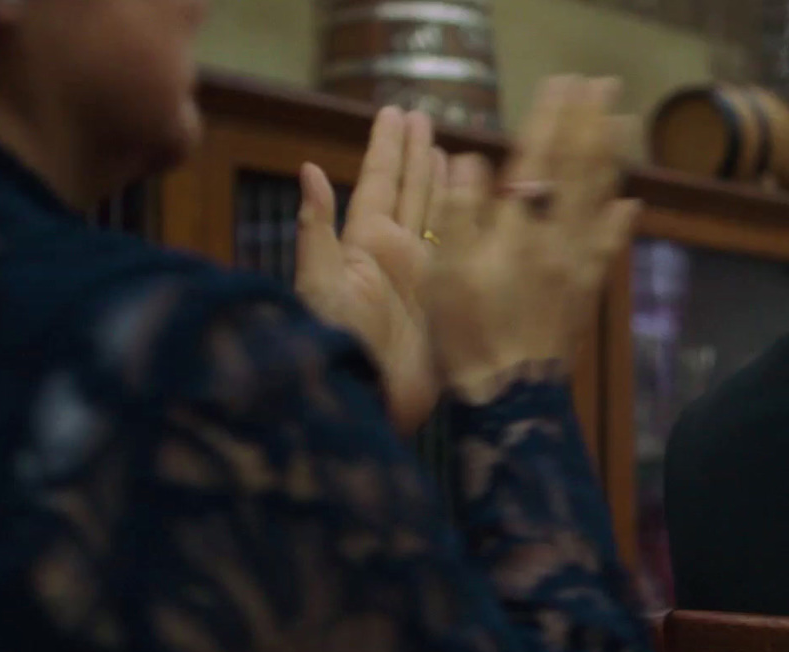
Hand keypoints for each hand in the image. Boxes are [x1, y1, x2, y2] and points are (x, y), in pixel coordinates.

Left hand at [295, 108, 447, 434]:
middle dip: (417, 157)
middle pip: (410, 194)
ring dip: (443, 185)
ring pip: (437, 220)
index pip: (379, 184)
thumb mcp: (320, 285)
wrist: (367, 401)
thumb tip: (310, 170)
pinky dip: (470, 229)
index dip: (388, 148)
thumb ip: (318, 229)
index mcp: (365, 245)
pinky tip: (478, 210)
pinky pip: (462, 257)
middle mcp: (395, 258)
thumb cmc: (337, 344)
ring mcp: (423, 281)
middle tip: (426, 120)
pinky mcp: (447, 305)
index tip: (398, 113)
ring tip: (454, 152)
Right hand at [424, 76, 638, 402]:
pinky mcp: (584, 292)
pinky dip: (619, 222)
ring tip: (624, 123)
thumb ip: (460, 212)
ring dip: (613, 157)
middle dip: (590, 124)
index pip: (539, 159)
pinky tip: (631, 202)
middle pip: (578, 170)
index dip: (552, 118)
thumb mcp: (446, 270)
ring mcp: (576, 265)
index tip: (563, 84)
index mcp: (518, 228)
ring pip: (601, 199)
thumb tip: (473, 160)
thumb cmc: (468, 334)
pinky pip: (607, 248)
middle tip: (604, 86)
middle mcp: (556, 239)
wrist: (512, 396)